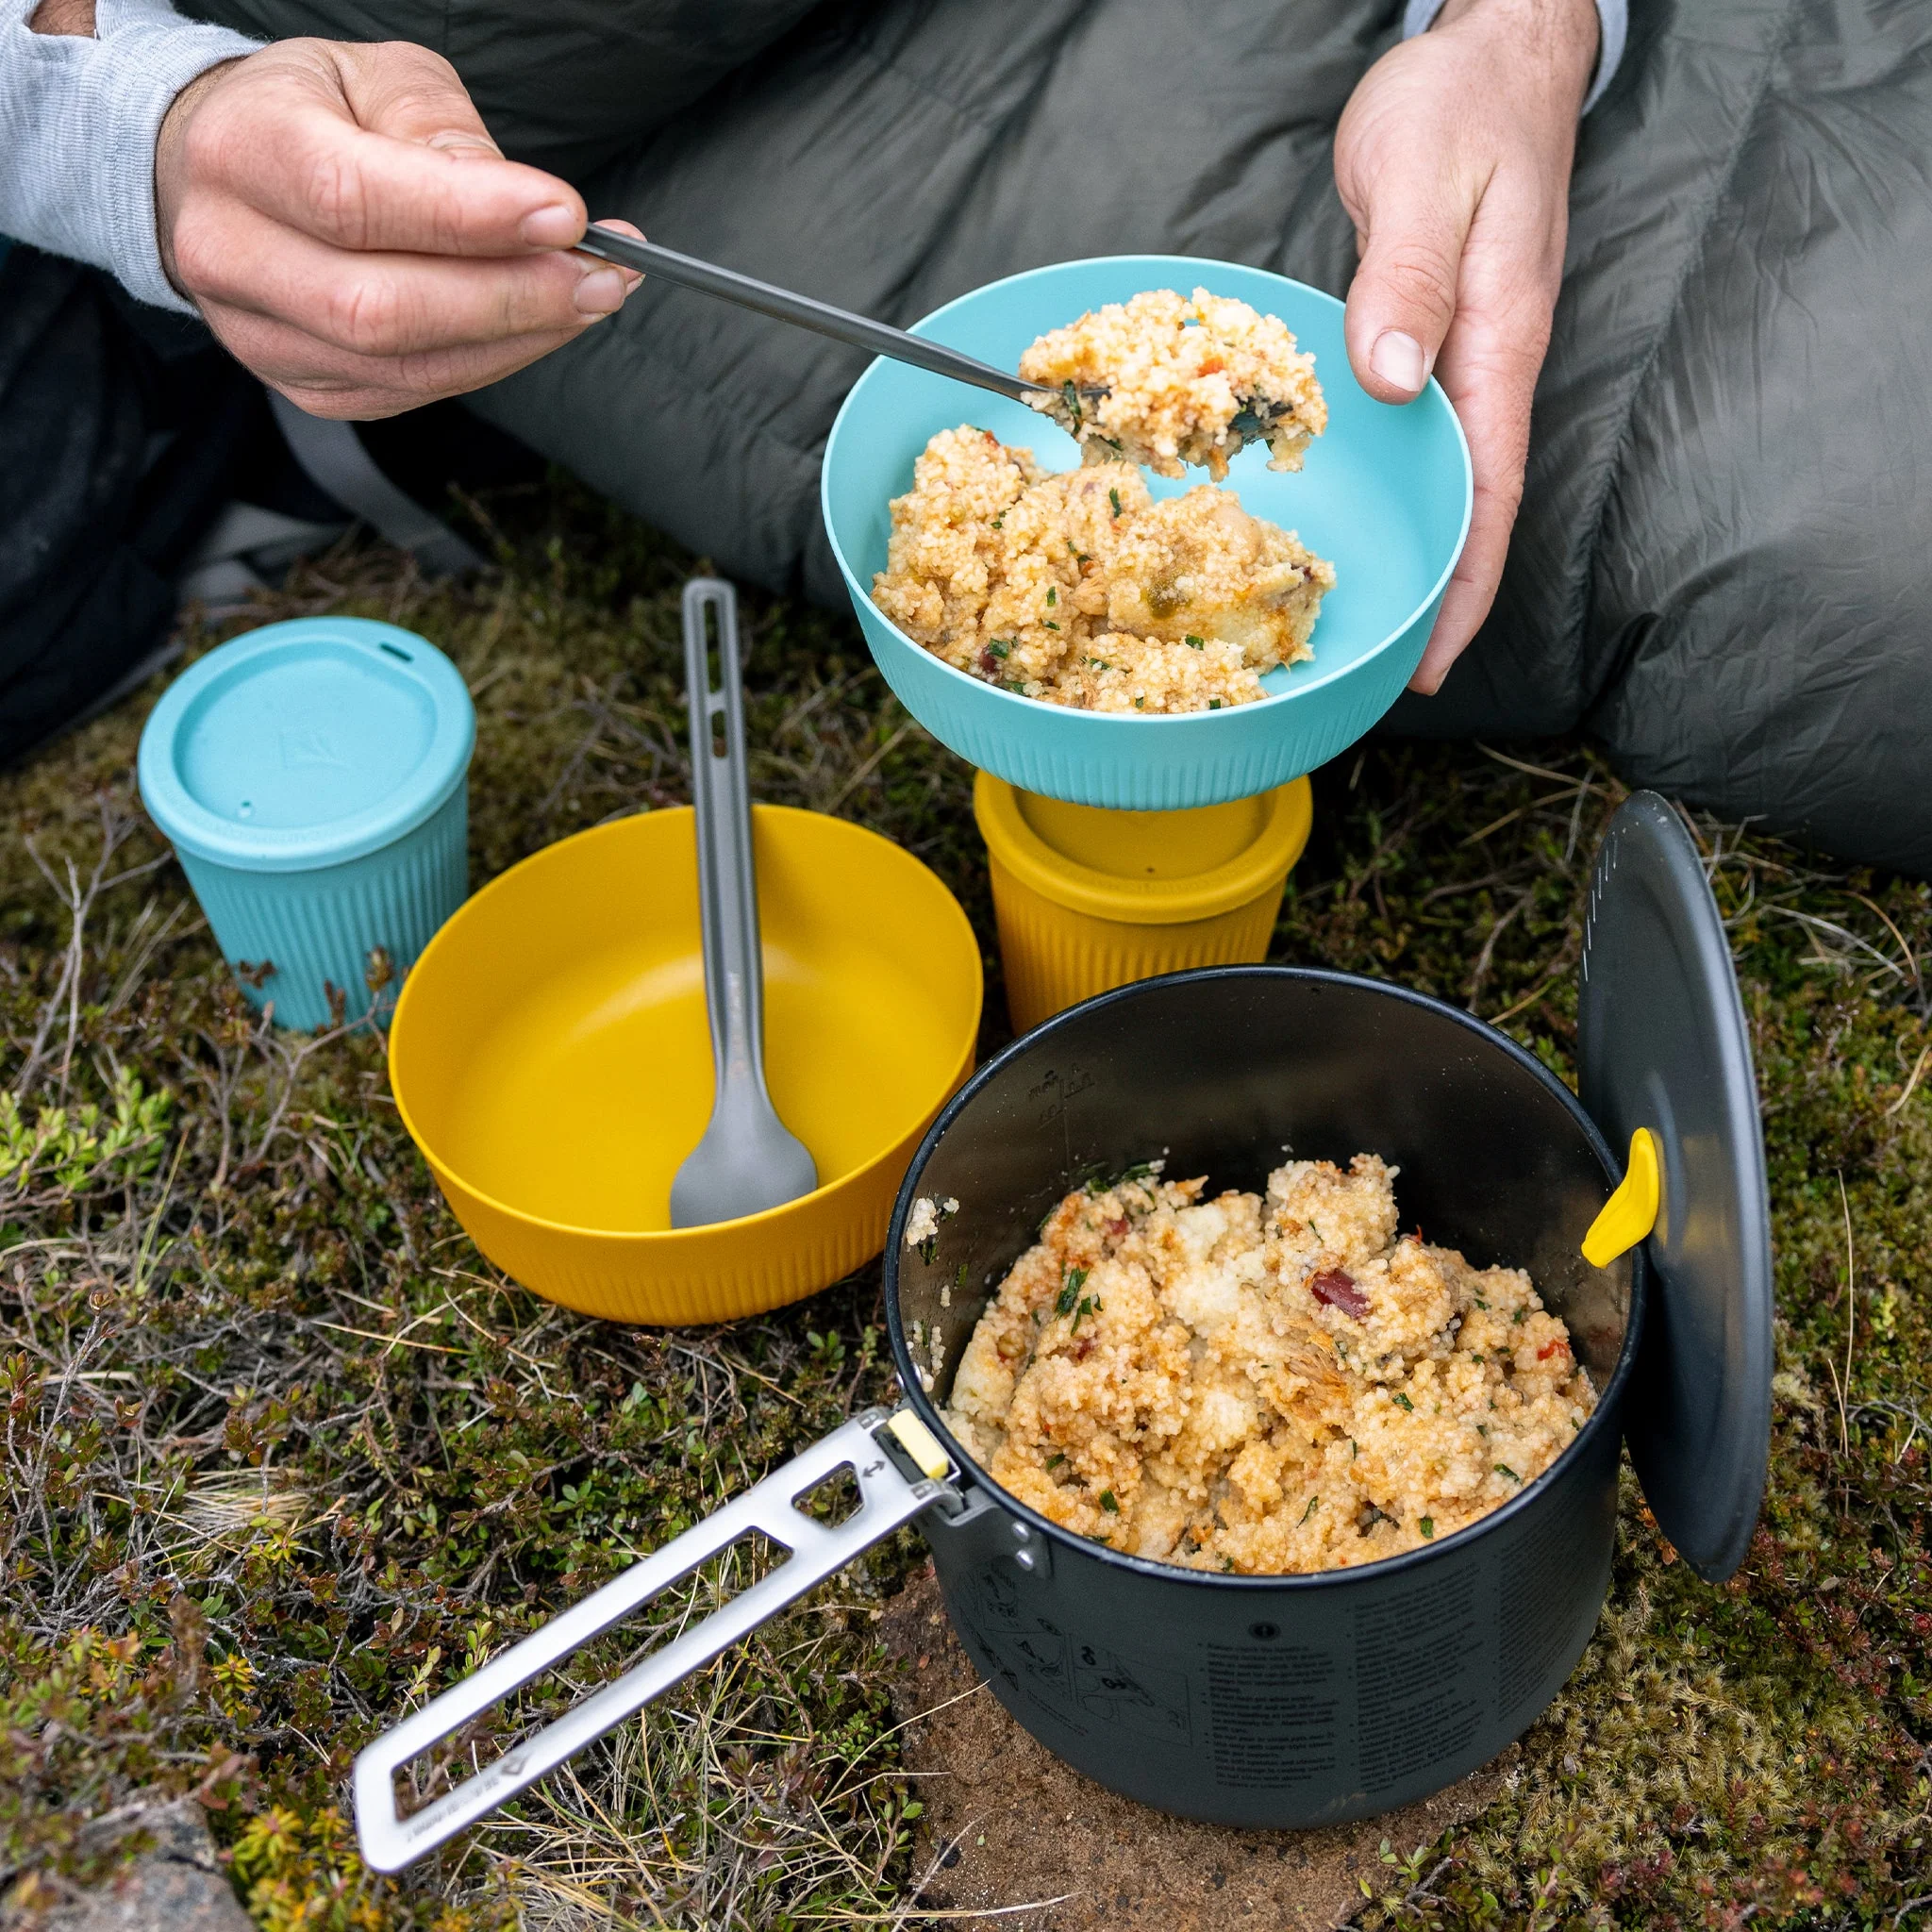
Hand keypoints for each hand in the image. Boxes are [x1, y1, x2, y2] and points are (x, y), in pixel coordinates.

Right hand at [154, 40, 642, 418]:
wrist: (227, 172)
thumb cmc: (313, 115)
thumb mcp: (377, 79)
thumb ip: (445, 134)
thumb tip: (531, 211)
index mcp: (243, 150)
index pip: (354, 199)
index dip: (469, 218)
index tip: (565, 216)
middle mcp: (233, 252)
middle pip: (382, 308)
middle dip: (511, 298)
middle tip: (599, 277)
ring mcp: (262, 335)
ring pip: (405, 366)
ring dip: (517, 338)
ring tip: (587, 297)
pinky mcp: (306, 386)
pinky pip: (412, 393)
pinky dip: (490, 362)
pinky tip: (536, 326)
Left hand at [1334, 0, 1598, 691]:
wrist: (1488, 53)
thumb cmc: (1459, 107)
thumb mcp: (1423, 181)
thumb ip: (1406, 280)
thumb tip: (1394, 381)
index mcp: (1496, 344)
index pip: (1491, 496)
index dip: (1465, 589)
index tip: (1434, 662)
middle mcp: (1485, 364)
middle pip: (1471, 508)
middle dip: (1438, 599)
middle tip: (1384, 674)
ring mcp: (1459, 354)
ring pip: (1441, 477)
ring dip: (1414, 551)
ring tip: (1362, 623)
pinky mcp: (1428, 336)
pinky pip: (1414, 432)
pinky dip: (1390, 485)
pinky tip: (1353, 516)